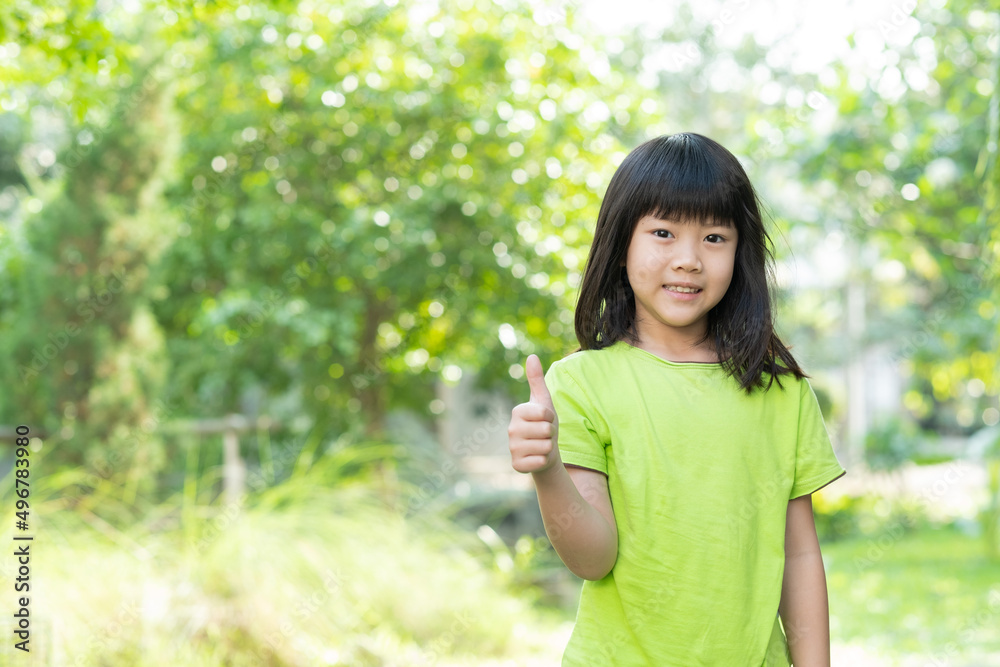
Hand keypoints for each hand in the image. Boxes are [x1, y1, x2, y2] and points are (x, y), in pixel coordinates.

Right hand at [508, 354, 561, 474]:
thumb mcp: (543, 401)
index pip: (546, 413)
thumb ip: (536, 379)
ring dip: (549, 447)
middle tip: (544, 435)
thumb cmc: (544, 424)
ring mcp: (512, 448)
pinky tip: (538, 458)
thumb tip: (532, 356)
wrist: (544, 451)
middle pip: (547, 430)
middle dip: (551, 434)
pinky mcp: (517, 465)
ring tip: (541, 446)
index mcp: (517, 412)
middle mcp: (511, 429)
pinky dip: (544, 461)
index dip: (551, 418)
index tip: (545, 420)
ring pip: (546, 446)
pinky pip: (541, 461)